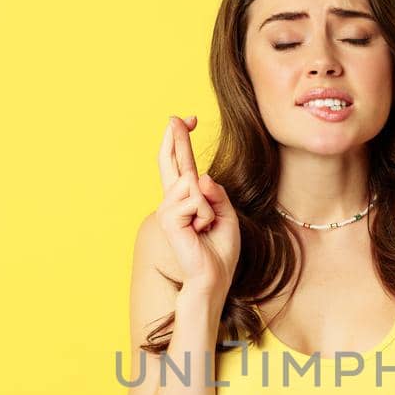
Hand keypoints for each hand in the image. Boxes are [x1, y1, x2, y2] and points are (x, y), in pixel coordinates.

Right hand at [156, 115, 240, 298]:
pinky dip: (205, 215)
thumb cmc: (220, 249)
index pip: (183, 163)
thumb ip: (216, 193)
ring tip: (206, 226)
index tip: (189, 119)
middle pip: (172, 161)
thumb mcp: (226, 214)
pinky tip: (200, 231)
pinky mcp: (168, 219)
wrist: (215, 277)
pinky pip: (193, 201)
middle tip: (177, 117)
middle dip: (176, 137)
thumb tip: (199, 176)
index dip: (183, 139)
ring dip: (208, 205)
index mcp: (187, 198)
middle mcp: (173, 200)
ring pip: (191, 183)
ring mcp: (168, 209)